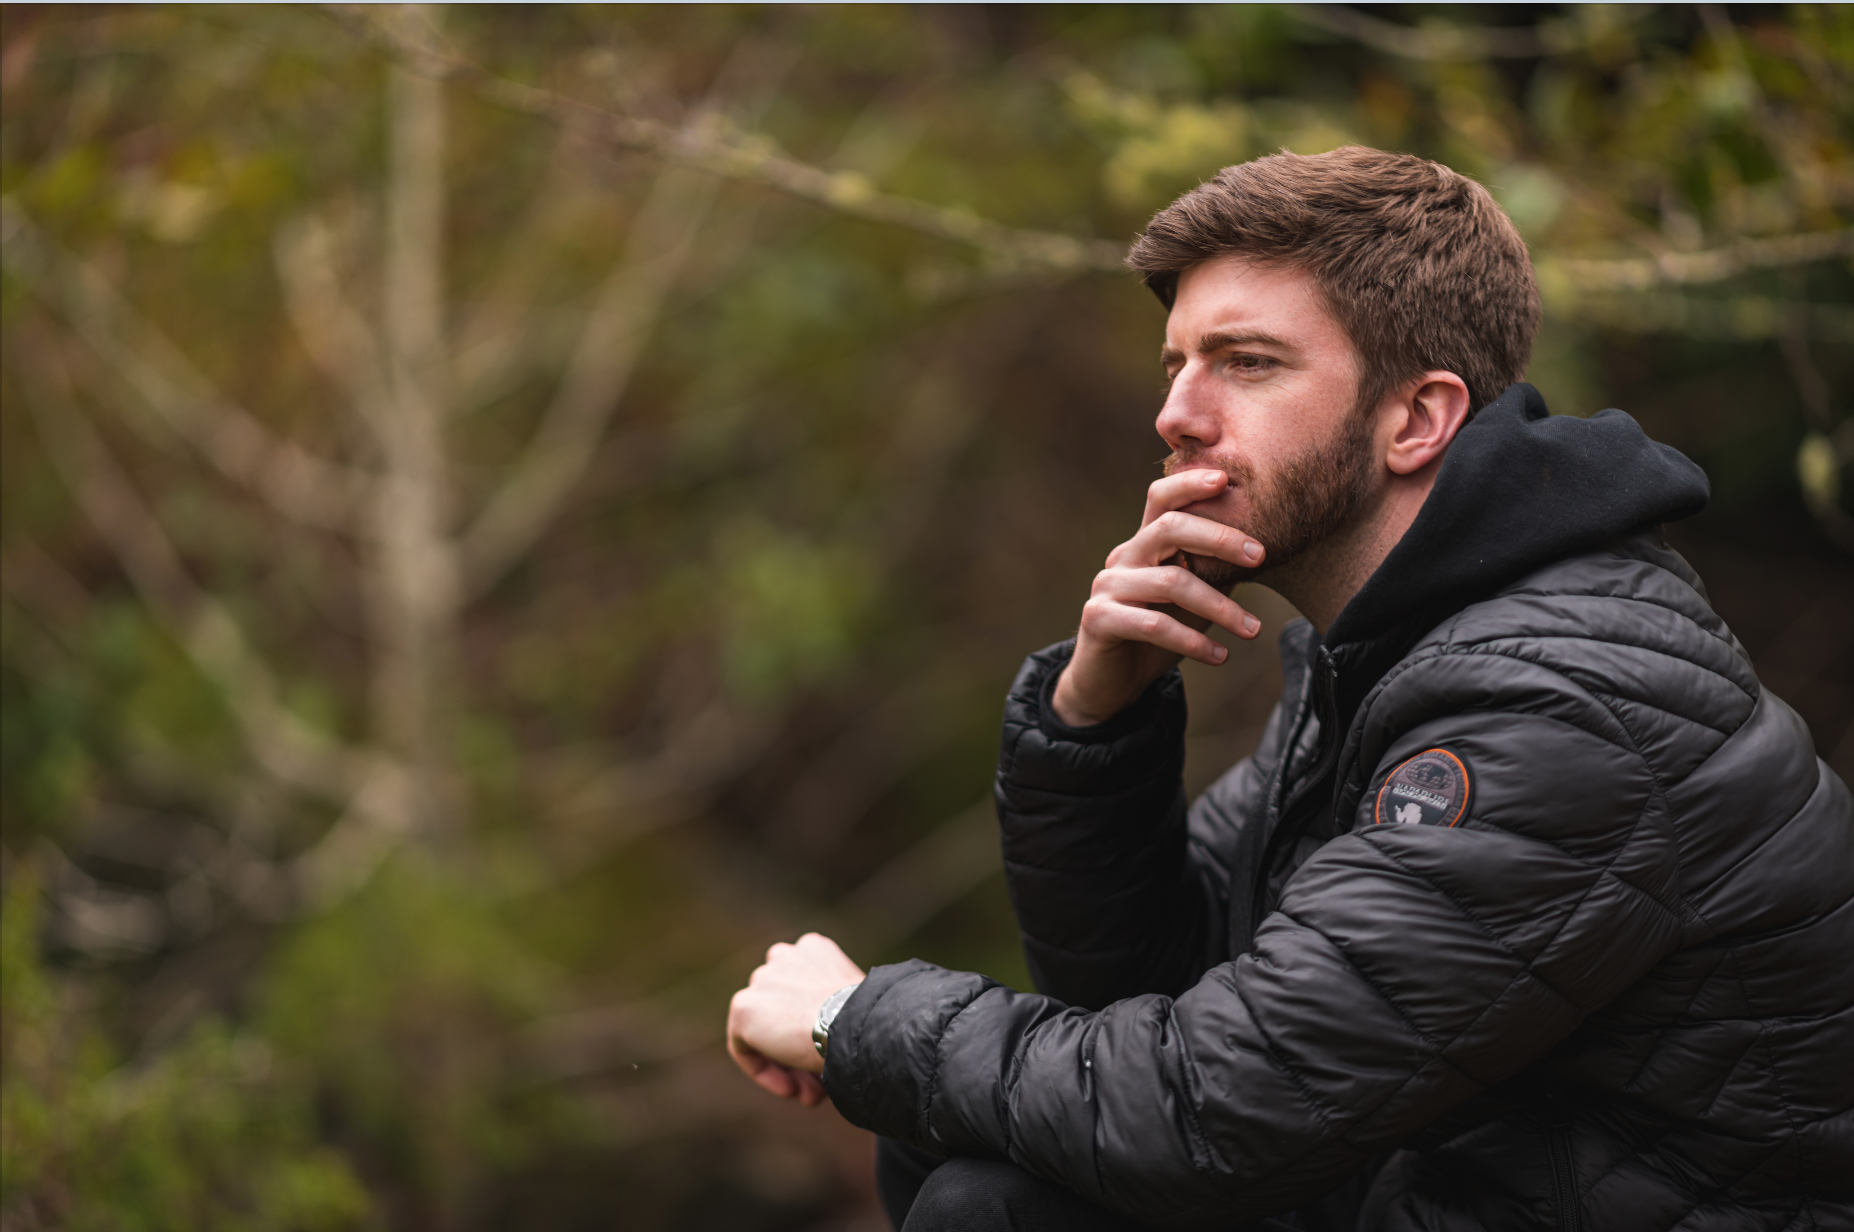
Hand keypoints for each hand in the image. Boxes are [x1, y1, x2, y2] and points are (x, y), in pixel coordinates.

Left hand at [726, 932, 865, 1106]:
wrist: (855, 1025)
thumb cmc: (870, 1020)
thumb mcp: (857, 1004)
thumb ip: (833, 1008)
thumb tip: (826, 1037)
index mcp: (812, 949)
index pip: (803, 991)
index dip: (818, 1029)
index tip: (832, 1055)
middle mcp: (783, 956)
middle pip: (783, 1011)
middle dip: (801, 1049)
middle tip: (823, 1083)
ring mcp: (760, 980)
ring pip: (766, 1033)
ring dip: (789, 1065)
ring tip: (812, 1094)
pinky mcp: (742, 1008)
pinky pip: (745, 1048)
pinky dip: (765, 1072)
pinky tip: (792, 1090)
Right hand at [1050, 468, 1263, 726]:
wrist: (1109, 683)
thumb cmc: (1155, 636)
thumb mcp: (1189, 600)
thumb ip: (1211, 572)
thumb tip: (1261, 550)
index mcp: (1143, 544)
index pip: (1161, 498)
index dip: (1190, 483)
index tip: (1226, 479)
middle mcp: (1123, 557)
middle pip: (1169, 528)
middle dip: (1219, 538)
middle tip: (1260, 556)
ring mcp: (1107, 586)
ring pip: (1171, 582)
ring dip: (1220, 607)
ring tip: (1253, 629)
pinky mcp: (1099, 619)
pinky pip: (1154, 624)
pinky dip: (1193, 641)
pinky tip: (1219, 656)